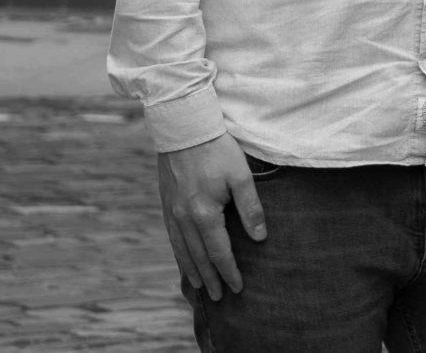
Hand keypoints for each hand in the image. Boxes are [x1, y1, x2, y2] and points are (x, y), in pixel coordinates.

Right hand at [155, 133, 264, 300]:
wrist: (183, 128)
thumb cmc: (217, 149)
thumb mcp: (240, 175)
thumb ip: (250, 208)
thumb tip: (259, 237)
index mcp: (204, 213)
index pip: (219, 251)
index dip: (230, 270)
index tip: (238, 287)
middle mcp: (184, 218)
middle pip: (199, 256)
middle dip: (211, 278)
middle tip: (221, 297)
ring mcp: (172, 212)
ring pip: (182, 250)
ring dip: (193, 270)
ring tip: (201, 286)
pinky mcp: (166, 204)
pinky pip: (172, 237)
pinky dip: (179, 253)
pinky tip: (184, 258)